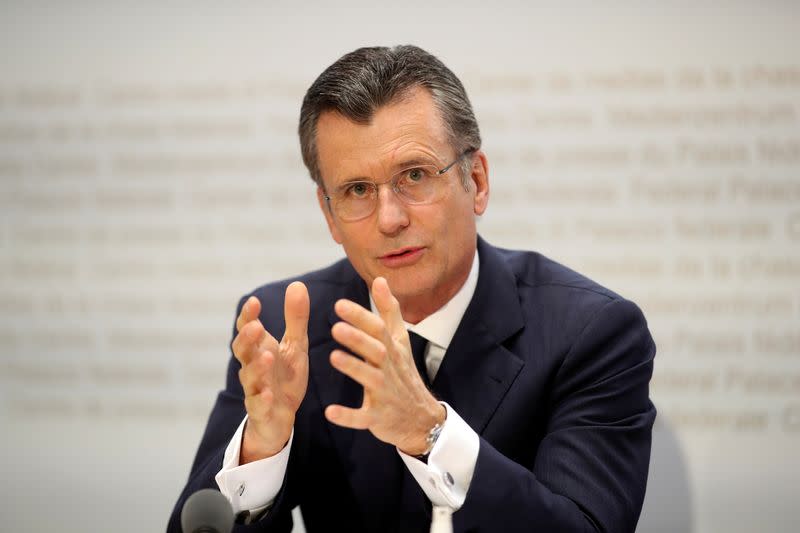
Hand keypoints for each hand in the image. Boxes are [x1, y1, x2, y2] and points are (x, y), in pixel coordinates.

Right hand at [232, 281, 309, 462]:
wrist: (281, 417)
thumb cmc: (285, 377)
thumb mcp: (295, 345)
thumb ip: (295, 318)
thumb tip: (297, 283)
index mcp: (260, 348)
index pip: (248, 328)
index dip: (248, 316)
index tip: (255, 301)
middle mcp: (253, 366)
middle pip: (242, 350)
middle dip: (247, 338)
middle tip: (257, 327)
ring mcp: (255, 389)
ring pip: (249, 377)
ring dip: (256, 366)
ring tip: (268, 356)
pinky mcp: (261, 410)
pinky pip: (257, 405)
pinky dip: (260, 399)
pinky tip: (268, 393)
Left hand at [325, 277, 445, 455]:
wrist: (420, 419)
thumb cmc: (404, 373)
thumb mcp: (400, 340)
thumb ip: (388, 310)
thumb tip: (380, 279)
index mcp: (392, 349)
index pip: (378, 329)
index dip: (360, 317)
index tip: (339, 304)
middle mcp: (389, 369)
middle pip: (376, 350)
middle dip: (358, 339)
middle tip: (336, 327)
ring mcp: (385, 394)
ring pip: (370, 379)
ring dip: (354, 368)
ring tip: (333, 357)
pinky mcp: (377, 418)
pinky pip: (363, 418)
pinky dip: (348, 416)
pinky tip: (330, 411)